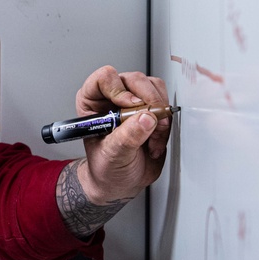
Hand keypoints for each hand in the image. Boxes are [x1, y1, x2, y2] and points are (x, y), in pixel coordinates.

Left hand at [74, 65, 171, 204]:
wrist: (122, 181)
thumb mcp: (112, 156)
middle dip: (147, 103)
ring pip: (152, 86)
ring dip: (158, 114)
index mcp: (92, 101)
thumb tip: (145, 118)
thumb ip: (127, 137)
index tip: (131, 107)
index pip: (104, 78)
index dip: (120, 90)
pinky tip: (156, 139)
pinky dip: (165, 121)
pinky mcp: (151, 108)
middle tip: (149, 125)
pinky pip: (164, 101)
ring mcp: (133, 100)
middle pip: (134, 80)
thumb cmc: (107, 168)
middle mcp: (112, 95)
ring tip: (152, 138)